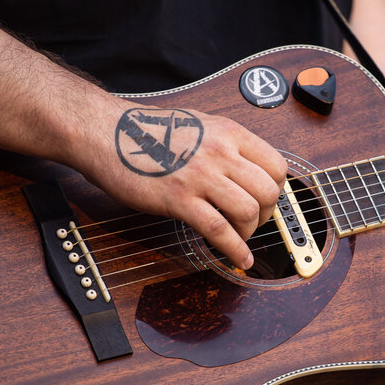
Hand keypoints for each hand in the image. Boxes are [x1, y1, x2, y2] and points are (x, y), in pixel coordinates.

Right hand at [82, 103, 286, 269]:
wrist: (107, 131)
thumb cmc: (150, 130)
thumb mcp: (202, 124)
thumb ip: (229, 146)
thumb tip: (250, 171)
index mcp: (230, 133)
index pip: (277, 166)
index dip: (277, 189)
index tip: (267, 201)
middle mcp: (221, 152)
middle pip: (268, 191)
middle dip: (267, 214)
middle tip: (254, 221)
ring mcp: (201, 176)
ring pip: (249, 211)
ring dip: (250, 232)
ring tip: (240, 237)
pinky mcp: (179, 199)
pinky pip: (219, 230)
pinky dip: (235, 250)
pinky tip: (239, 260)